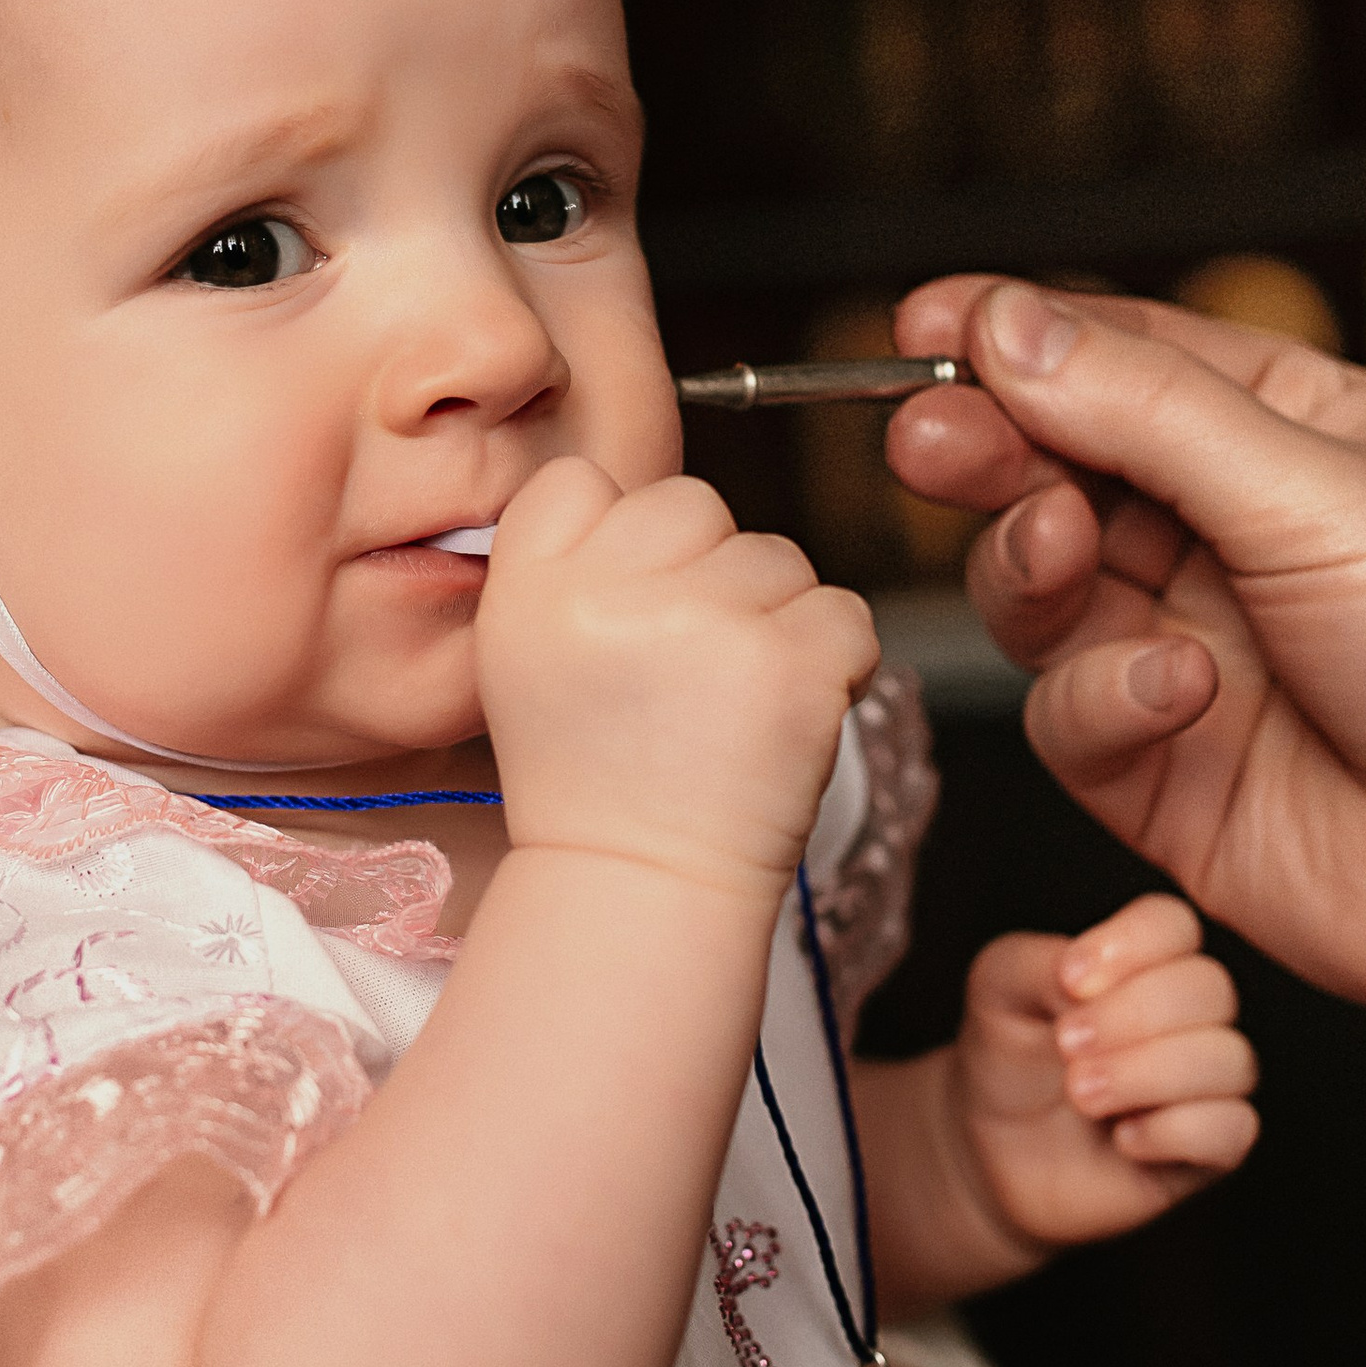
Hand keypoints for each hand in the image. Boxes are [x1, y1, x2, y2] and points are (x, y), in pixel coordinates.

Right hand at [477, 458, 877, 907]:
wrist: (639, 886)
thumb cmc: (592, 779)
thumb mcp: (523, 660)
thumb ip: (567, 567)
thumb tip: (643, 506)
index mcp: (528, 587)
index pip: (582, 480)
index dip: (620, 535)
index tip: (628, 605)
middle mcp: (608, 592)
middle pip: (691, 503)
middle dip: (706, 572)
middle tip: (686, 669)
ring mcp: (704, 622)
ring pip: (776, 556)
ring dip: (772, 619)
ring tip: (728, 704)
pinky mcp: (791, 663)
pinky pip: (842, 613)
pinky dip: (832, 663)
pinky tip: (781, 717)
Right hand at [884, 277, 1365, 1068]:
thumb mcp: (1324, 490)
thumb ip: (1146, 412)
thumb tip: (1011, 324)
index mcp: (1290, 434)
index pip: (1117, 360)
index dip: (1012, 341)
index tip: (919, 329)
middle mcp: (1231, 541)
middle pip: (1053, 470)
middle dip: (987, 449)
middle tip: (934, 438)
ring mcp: (1193, 660)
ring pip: (1036, 594)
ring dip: (1028, 563)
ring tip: (1064, 550)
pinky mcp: (1168, 779)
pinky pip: (1072, 718)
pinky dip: (1103, 700)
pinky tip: (1178, 695)